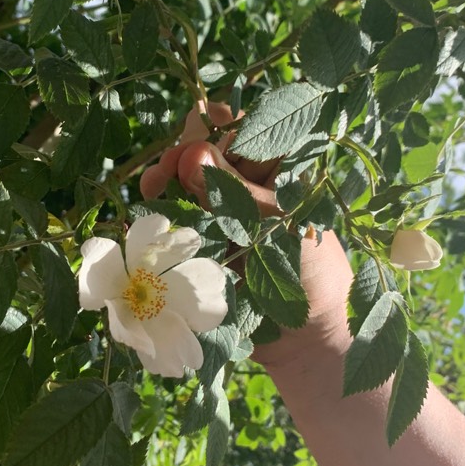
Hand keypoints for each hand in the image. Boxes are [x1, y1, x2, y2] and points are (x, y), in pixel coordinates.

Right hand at [140, 103, 353, 366]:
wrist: (307, 341)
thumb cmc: (312, 276)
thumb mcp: (278, 226)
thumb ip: (236, 192)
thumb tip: (194, 154)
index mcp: (282, 172)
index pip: (248, 129)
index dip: (220, 124)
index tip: (198, 128)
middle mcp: (252, 185)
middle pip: (209, 150)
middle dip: (183, 152)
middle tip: (162, 171)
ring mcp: (227, 212)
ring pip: (189, 179)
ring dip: (167, 177)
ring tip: (151, 188)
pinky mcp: (209, 239)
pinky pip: (181, 214)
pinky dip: (164, 207)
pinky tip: (151, 206)